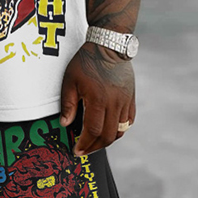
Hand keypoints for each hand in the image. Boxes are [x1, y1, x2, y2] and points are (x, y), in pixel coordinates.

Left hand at [59, 42, 135, 156]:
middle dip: (95, 147)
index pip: (92, 131)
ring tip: (95, 142)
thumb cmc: (86, 61)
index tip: (76, 151)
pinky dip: (120, 130)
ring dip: (107, 140)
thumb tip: (65, 124)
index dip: (84, 144)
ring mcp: (125, 101)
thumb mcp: (70, 80)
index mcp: (98, 100)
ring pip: (120, 131)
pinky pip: (128, 121)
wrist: (109, 45)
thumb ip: (68, 104)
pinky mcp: (131, 98)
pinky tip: (109, 130)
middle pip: (108, 136)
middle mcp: (114, 104)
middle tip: (84, 150)